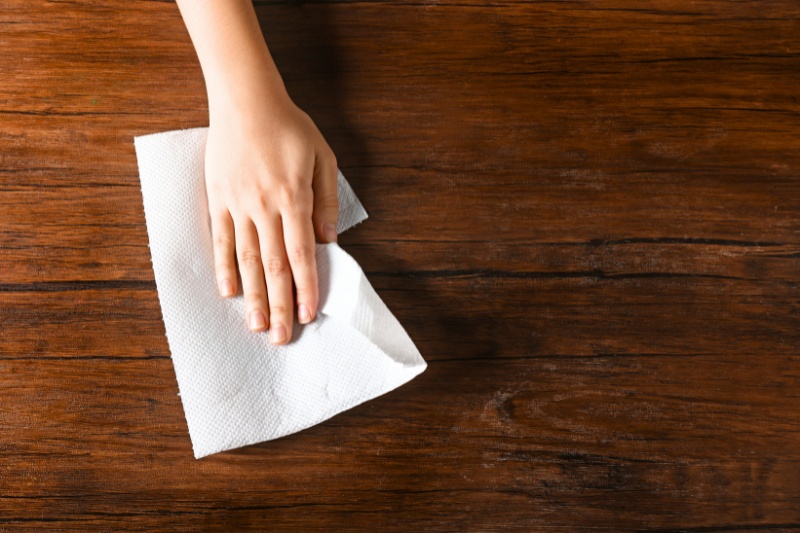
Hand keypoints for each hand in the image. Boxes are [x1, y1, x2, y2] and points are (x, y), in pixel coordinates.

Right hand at [204, 88, 338, 344]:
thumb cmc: (290, 128)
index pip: (301, 254)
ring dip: (253, 295)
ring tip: (257, 326)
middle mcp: (265, 207)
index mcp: (294, 198)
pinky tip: (229, 292)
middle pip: (273, 265)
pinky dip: (224, 267)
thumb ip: (328, 202)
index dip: (307, 287)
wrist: (246, 100)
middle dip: (281, 304)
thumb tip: (329, 242)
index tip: (310, 315)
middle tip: (283, 337)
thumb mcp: (323, 158)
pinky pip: (220, 239)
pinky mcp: (217, 199)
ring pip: (245, 259)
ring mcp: (237, 204)